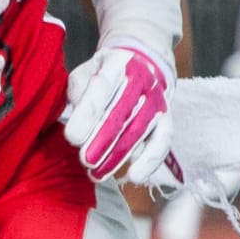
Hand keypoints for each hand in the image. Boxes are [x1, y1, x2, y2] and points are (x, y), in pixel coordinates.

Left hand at [64, 39, 173, 184]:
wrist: (143, 61)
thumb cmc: (105, 71)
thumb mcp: (87, 69)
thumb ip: (79, 85)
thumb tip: (77, 105)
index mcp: (116, 64)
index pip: (101, 89)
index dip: (88, 114)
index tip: (72, 138)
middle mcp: (141, 80)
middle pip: (122, 113)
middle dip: (103, 140)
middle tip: (85, 161)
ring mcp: (156, 99)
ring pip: (140, 130)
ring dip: (119, 155)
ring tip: (97, 174)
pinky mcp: (167, 117)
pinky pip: (163, 140)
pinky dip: (151, 160)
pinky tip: (135, 177)